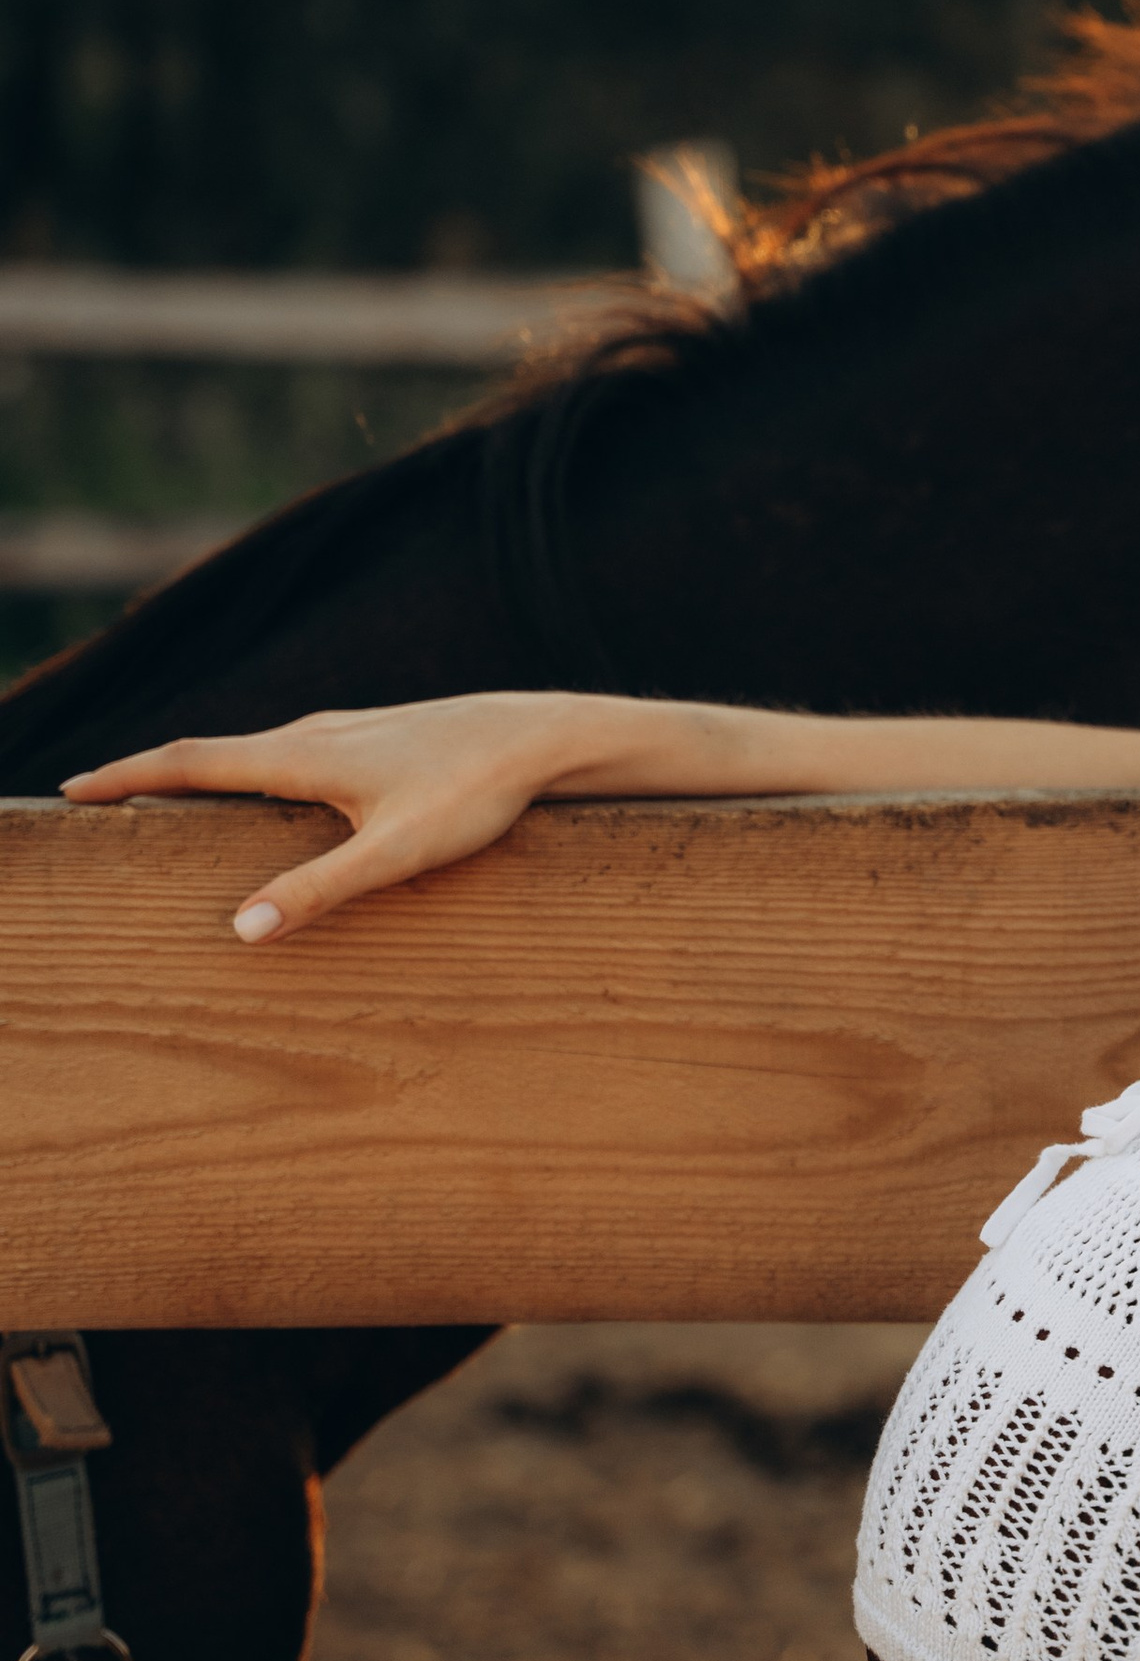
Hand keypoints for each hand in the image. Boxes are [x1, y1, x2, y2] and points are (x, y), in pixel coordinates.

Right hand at [59, 692, 587, 943]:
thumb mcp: (396, 853)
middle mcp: (315, 733)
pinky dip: (251, 769)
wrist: (544, 737)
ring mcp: (348, 730)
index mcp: (302, 756)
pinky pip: (292, 751)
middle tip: (99, 796)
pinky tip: (270, 789)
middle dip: (150, 775)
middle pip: (212, 752)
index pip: (191, 763)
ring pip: (254, 750)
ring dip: (202, 770)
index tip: (74, 792)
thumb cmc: (475, 792)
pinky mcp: (379, 737)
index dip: (128, 778)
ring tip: (166, 796)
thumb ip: (318, 891)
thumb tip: (239, 930)